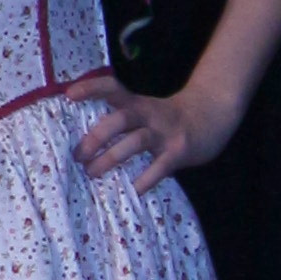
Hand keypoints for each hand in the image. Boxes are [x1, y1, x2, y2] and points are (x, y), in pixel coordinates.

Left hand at [69, 67, 245, 187]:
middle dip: (96, 137)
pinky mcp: (178, 151)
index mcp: (138, 103)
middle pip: (120, 120)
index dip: (91, 89)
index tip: (69, 94)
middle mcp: (149, 115)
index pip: (112, 88)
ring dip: (111, 158)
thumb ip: (121, 117)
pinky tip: (132, 191)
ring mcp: (164, 133)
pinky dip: (144, 180)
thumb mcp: (146, 109)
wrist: (211, 116)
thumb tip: (85, 140)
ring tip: (92, 173)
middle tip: (77, 156)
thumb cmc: (169, 117)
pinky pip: (159, 167)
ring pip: (135, 142)